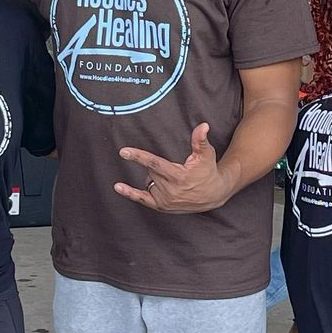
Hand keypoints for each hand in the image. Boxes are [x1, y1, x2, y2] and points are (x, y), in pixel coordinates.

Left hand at [114, 123, 231, 214]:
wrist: (213, 195)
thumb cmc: (208, 172)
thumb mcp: (206, 155)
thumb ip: (200, 140)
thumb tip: (203, 126)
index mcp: (178, 176)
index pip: (154, 163)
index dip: (138, 156)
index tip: (123, 151)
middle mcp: (169, 190)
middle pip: (151, 171)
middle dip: (157, 166)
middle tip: (173, 168)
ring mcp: (165, 199)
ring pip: (148, 181)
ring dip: (154, 177)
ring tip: (172, 179)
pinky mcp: (161, 206)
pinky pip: (142, 199)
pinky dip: (130, 193)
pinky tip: (118, 187)